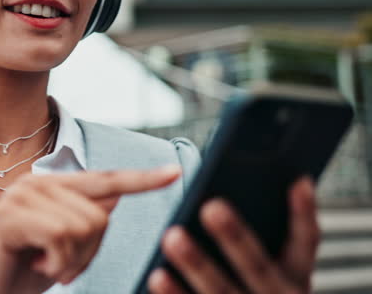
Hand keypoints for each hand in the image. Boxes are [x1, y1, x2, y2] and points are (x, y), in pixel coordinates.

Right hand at [0, 165, 181, 293]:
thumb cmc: (22, 272)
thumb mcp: (64, 245)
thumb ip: (86, 216)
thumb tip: (117, 192)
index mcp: (51, 185)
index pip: (105, 179)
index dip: (141, 179)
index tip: (175, 173)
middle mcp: (36, 182)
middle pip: (100, 214)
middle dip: (90, 253)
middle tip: (63, 267)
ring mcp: (21, 196)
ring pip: (83, 226)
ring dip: (73, 261)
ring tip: (49, 266)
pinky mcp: (10, 215)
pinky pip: (61, 237)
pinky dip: (57, 264)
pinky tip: (39, 265)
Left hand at [148, 177, 319, 293]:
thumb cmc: (255, 288)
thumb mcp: (274, 271)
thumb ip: (264, 237)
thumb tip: (236, 192)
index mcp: (294, 278)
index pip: (306, 241)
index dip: (303, 212)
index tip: (297, 180)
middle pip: (258, 266)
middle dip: (235, 237)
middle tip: (211, 207)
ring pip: (222, 291)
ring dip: (197, 265)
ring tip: (172, 236)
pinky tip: (156, 275)